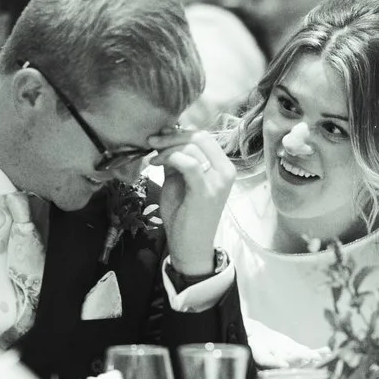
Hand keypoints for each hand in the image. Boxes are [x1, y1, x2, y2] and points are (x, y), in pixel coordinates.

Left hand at [156, 128, 234, 274]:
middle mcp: (226, 171)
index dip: (180, 132)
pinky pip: (190, 164)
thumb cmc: (184, 215)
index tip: (159, 136)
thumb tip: (164, 137)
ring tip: (152, 158)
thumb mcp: (178, 180)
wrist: (190, 246)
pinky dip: (171, 158)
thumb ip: (176, 159)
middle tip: (152, 141)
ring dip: (167, 148)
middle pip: (200, 137)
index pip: (204, 137)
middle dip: (172, 135)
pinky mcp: (207, 191)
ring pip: (192, 148)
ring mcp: (219, 181)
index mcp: (222, 166)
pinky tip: (157, 164)